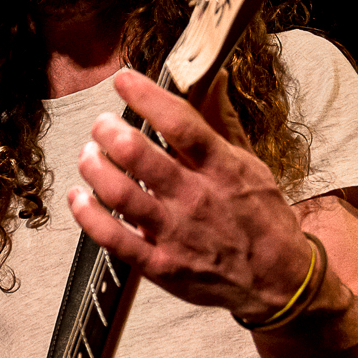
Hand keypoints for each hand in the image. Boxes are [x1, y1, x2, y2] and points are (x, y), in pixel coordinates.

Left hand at [68, 69, 313, 318]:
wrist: (279, 280)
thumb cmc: (262, 218)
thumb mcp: (250, 165)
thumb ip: (223, 122)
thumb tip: (213, 76)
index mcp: (221, 167)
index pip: (178, 123)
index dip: (145, 96)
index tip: (123, 81)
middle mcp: (195, 197)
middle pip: (138, 154)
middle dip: (108, 130)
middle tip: (102, 124)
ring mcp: (175, 233)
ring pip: (119, 192)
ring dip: (94, 166)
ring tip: (89, 154)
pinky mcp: (160, 265)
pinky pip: (113, 238)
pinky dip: (87, 215)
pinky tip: (78, 197)